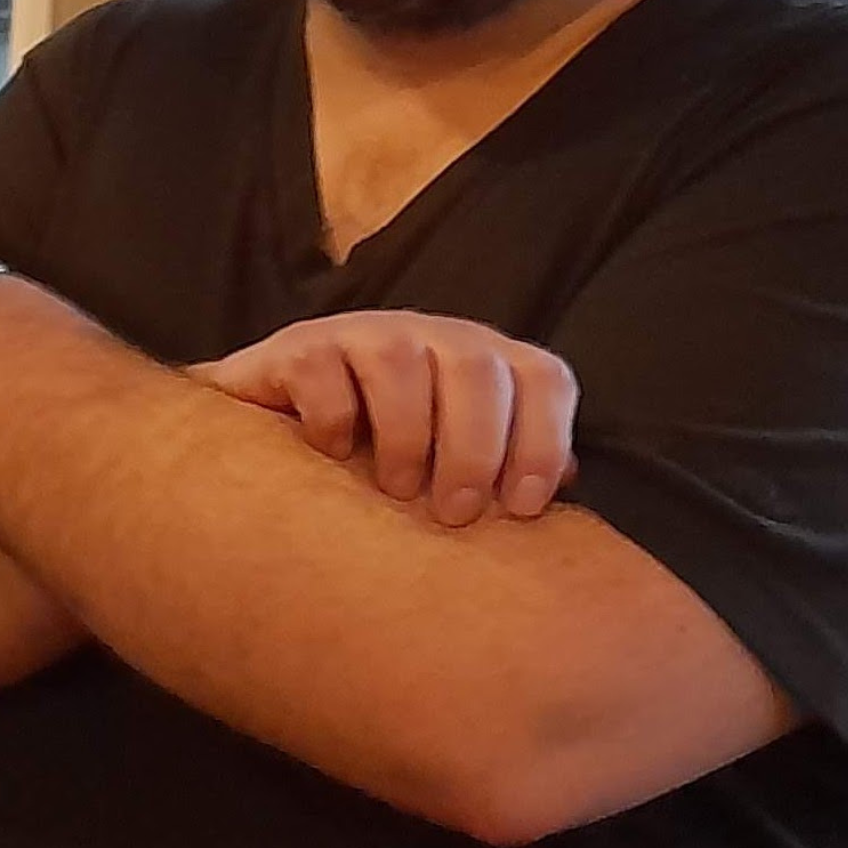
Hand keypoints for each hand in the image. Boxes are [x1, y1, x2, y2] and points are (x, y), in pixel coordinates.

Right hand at [191, 312, 577, 526]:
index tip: (524, 507)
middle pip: (476, 366)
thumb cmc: (388, 463)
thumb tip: (569, 489)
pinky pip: (323, 369)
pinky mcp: (302, 346)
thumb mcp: (454, 469)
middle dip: (473, 447)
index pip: (543, 378)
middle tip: (455, 513)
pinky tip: (330, 456)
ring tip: (395, 490)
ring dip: (405, 434)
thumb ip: (507, 473)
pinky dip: (332, 419)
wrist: (278, 445)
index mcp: (488, 367)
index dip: (545, 439)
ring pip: (400, 360)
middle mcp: (436, 339)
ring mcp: (367, 335)